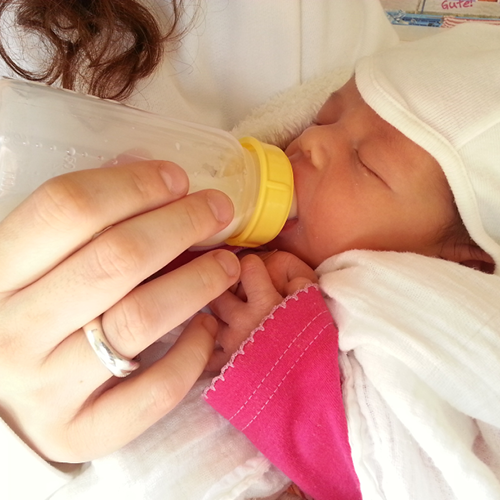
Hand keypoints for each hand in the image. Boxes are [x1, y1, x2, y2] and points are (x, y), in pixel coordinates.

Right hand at [0, 160, 240, 462]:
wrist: (4, 402)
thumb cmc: (29, 318)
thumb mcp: (36, 265)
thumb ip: (83, 223)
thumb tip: (149, 173)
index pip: (68, 208)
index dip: (133, 185)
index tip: (177, 180)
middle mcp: (15, 331)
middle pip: (116, 259)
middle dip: (181, 224)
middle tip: (218, 212)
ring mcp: (47, 388)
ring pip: (141, 320)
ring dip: (198, 282)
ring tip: (226, 264)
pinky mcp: (82, 432)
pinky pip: (155, 391)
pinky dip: (192, 353)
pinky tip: (204, 328)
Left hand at [207, 251, 316, 370]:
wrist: (311, 388)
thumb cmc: (315, 345)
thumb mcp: (317, 307)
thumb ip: (301, 283)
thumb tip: (284, 275)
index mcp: (266, 303)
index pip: (247, 265)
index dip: (254, 266)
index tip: (258, 274)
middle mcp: (242, 321)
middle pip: (220, 289)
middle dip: (228, 288)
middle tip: (241, 294)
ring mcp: (230, 343)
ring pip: (210, 315)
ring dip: (219, 314)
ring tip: (233, 318)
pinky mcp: (224, 365)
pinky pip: (205, 349)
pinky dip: (208, 343)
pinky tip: (218, 341)